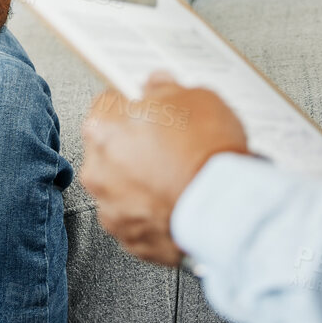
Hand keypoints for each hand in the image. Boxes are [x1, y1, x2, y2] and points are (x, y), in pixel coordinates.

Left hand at [80, 74, 250, 265]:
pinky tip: (176, 201)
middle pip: (110, 147)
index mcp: (103, 127)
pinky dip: (151, 211)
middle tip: (167, 144)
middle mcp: (97, 169)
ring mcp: (111, 207)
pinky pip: (136, 217)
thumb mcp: (195, 98)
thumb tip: (158, 84)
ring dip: (140, 181)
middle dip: (133, 145)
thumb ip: (165, 89)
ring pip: (121, 186)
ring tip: (175, 177)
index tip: (147, 109)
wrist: (224, 208)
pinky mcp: (128, 237)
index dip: (131, 105)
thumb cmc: (206, 153)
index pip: (107, 104)